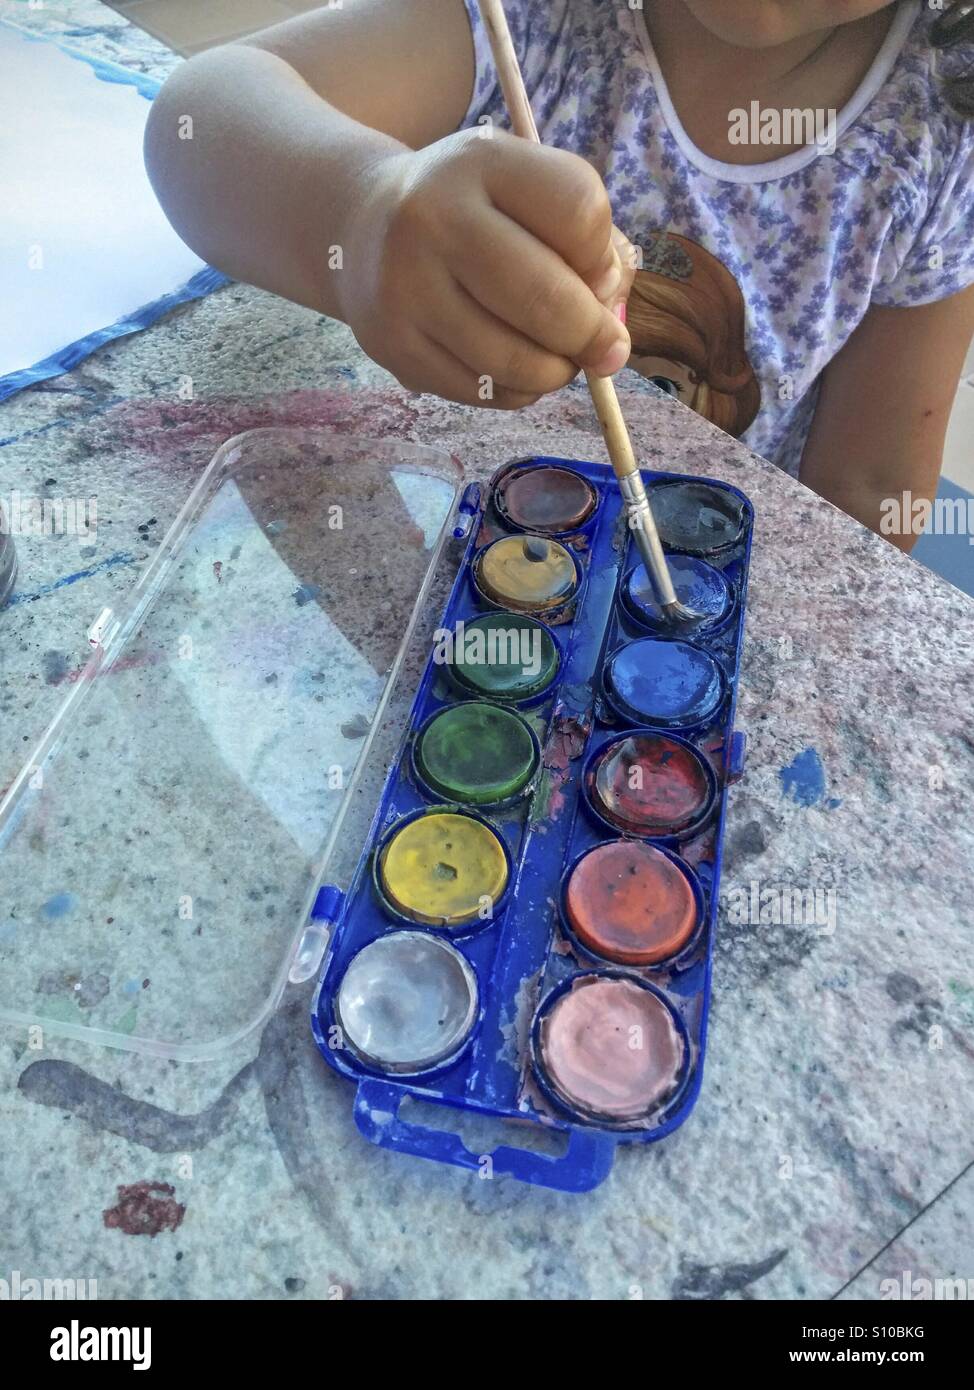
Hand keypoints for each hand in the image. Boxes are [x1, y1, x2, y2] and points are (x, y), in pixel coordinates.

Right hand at [336, 129, 633, 408]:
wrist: (365, 223)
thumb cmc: (473, 210)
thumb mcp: (526, 189)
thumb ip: (589, 244)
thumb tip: (611, 331)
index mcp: (481, 162)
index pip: (579, 213)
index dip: (605, 258)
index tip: (599, 277)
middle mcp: (432, 218)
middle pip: (547, 298)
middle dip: (591, 336)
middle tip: (604, 349)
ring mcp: (404, 287)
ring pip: (513, 361)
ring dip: (555, 373)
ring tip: (557, 360)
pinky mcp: (391, 345)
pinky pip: (481, 391)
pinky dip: (515, 391)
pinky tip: (513, 369)